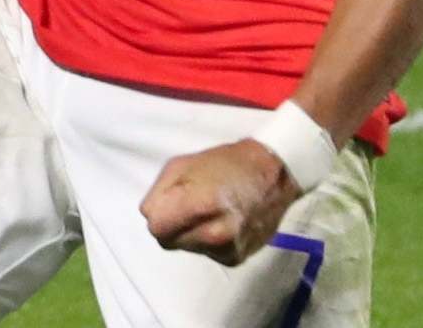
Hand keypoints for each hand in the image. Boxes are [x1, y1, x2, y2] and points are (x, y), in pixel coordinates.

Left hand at [140, 139, 301, 265]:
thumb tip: (151, 216)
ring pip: (184, 247)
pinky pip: (204, 252)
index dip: (158, 213)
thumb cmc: (223, 163)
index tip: (169, 202)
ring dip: (188, 232)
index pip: (156, 228)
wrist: (271, 176)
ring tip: (207, 210)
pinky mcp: (235, 259)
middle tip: (187, 204)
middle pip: (167, 241)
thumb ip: (158, 193)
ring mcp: (227, 249)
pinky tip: (220, 221)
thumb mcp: (181, 165)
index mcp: (201, 205)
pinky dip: (205, 240)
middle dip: (170, 224)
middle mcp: (215, 233)